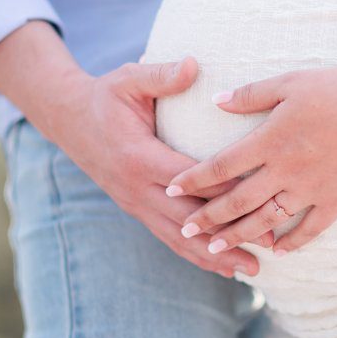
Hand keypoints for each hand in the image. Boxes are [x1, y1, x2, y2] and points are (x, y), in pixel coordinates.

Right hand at [46, 55, 267, 276]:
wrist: (69, 120)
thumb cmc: (106, 96)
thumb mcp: (130, 79)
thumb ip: (161, 75)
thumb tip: (193, 65)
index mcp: (139, 156)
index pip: (187, 179)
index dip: (222, 191)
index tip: (258, 199)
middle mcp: (137, 188)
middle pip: (187, 219)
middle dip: (228, 235)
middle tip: (267, 247)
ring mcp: (135, 204)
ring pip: (178, 238)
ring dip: (214, 256)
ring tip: (251, 271)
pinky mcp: (137, 210)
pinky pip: (168, 237)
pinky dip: (194, 255)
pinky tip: (221, 268)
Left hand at [165, 66, 336, 254]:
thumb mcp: (293, 81)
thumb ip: (253, 93)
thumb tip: (217, 100)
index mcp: (271, 140)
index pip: (222, 165)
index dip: (194, 179)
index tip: (171, 191)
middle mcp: (286, 170)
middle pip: (237, 201)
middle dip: (208, 218)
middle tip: (185, 230)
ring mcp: (312, 190)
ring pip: (267, 221)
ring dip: (239, 236)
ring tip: (216, 249)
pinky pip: (309, 230)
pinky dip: (291, 243)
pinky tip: (276, 251)